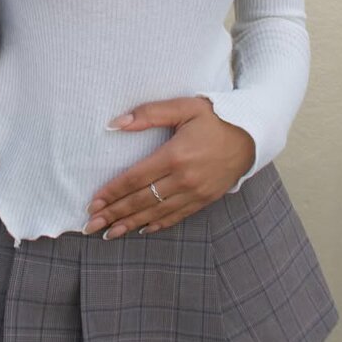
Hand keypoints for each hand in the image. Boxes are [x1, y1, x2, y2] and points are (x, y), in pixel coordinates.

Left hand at [83, 97, 254, 238]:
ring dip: (130, 224)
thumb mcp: (184, 107)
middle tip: (90, 226)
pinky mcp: (205, 200)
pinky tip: (142, 230)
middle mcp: (184, 179)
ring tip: (109, 234)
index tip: (93, 203)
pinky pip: (176, 216)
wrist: (251, 135)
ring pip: (156, 213)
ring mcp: (195, 193)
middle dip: (114, 214)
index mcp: (175, 156)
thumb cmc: (215, 117)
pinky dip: (157, 225)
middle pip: (141, 201)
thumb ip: (149, 113)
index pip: (135, 179)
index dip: (112, 192)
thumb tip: (116, 123)